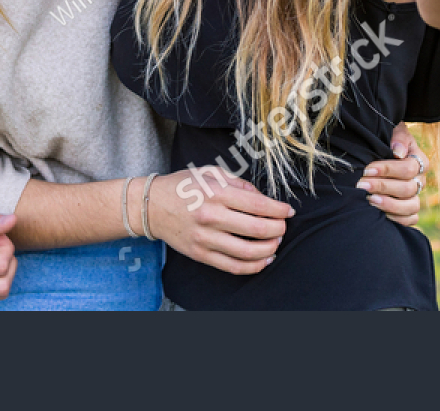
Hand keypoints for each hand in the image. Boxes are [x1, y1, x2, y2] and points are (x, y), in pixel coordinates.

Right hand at [148, 168, 292, 275]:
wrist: (152, 206)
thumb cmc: (183, 186)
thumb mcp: (209, 173)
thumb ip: (238, 183)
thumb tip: (263, 198)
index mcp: (215, 192)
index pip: (258, 205)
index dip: (279, 210)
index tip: (288, 211)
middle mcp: (211, 216)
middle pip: (257, 229)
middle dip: (277, 229)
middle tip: (282, 226)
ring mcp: (205, 238)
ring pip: (248, 252)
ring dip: (270, 249)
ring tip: (275, 242)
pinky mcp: (201, 254)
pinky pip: (234, 266)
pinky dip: (254, 266)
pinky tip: (264, 260)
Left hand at [357, 123, 430, 226]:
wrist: (379, 149)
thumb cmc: (385, 139)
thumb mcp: (392, 131)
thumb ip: (398, 137)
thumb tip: (398, 152)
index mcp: (419, 160)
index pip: (408, 168)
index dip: (388, 170)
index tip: (367, 169)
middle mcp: (420, 180)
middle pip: (408, 188)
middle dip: (383, 187)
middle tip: (362, 185)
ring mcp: (415, 196)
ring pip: (412, 206)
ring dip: (390, 205)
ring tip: (370, 201)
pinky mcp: (409, 210)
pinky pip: (411, 220)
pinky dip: (398, 220)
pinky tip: (380, 215)